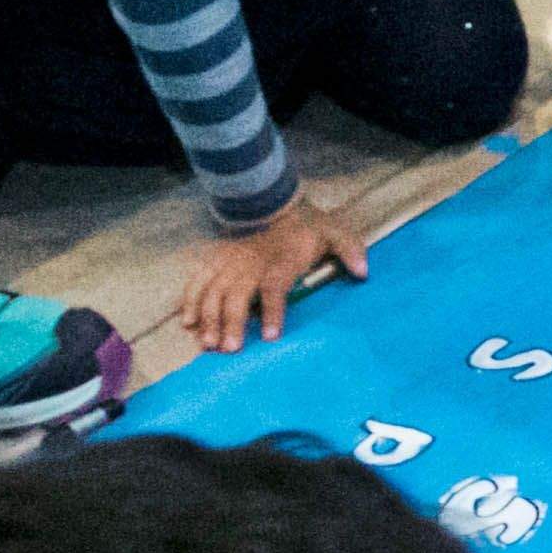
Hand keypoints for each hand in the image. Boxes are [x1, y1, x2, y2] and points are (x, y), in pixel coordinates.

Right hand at [182, 201, 374, 352]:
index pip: (274, 286)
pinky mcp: (217, 261)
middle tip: (230, 349)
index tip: (270, 336)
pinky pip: (198, 280)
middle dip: (231, 322)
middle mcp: (252, 263)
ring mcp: (231, 262)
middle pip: (236, 294)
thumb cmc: (308, 228)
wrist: (276, 202)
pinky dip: (190, 301)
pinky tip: (188, 323)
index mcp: (281, 259)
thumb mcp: (335, 232)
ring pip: (213, 291)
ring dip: (209, 318)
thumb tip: (363, 272)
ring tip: (208, 344)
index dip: (271, 311)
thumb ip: (350, 250)